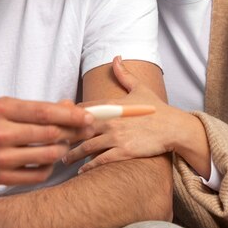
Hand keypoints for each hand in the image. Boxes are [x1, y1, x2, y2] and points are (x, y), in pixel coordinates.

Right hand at [0, 97, 94, 185]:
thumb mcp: (8, 108)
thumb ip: (38, 108)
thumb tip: (71, 107)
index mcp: (1, 109)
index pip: (44, 112)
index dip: (71, 116)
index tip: (89, 118)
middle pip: (49, 134)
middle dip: (73, 132)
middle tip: (86, 131)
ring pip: (47, 156)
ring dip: (62, 150)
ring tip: (64, 145)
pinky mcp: (0, 178)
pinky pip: (38, 174)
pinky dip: (50, 167)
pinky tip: (48, 160)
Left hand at [64, 56, 179, 172]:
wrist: (173, 127)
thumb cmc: (156, 109)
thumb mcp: (139, 88)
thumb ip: (124, 74)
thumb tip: (116, 57)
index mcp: (111, 104)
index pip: (82, 109)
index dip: (67, 114)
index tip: (56, 120)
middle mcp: (110, 120)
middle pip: (79, 128)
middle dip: (65, 136)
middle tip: (53, 142)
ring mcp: (116, 136)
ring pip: (86, 146)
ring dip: (73, 154)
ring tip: (64, 158)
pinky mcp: (124, 151)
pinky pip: (100, 160)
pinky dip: (88, 166)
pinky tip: (81, 171)